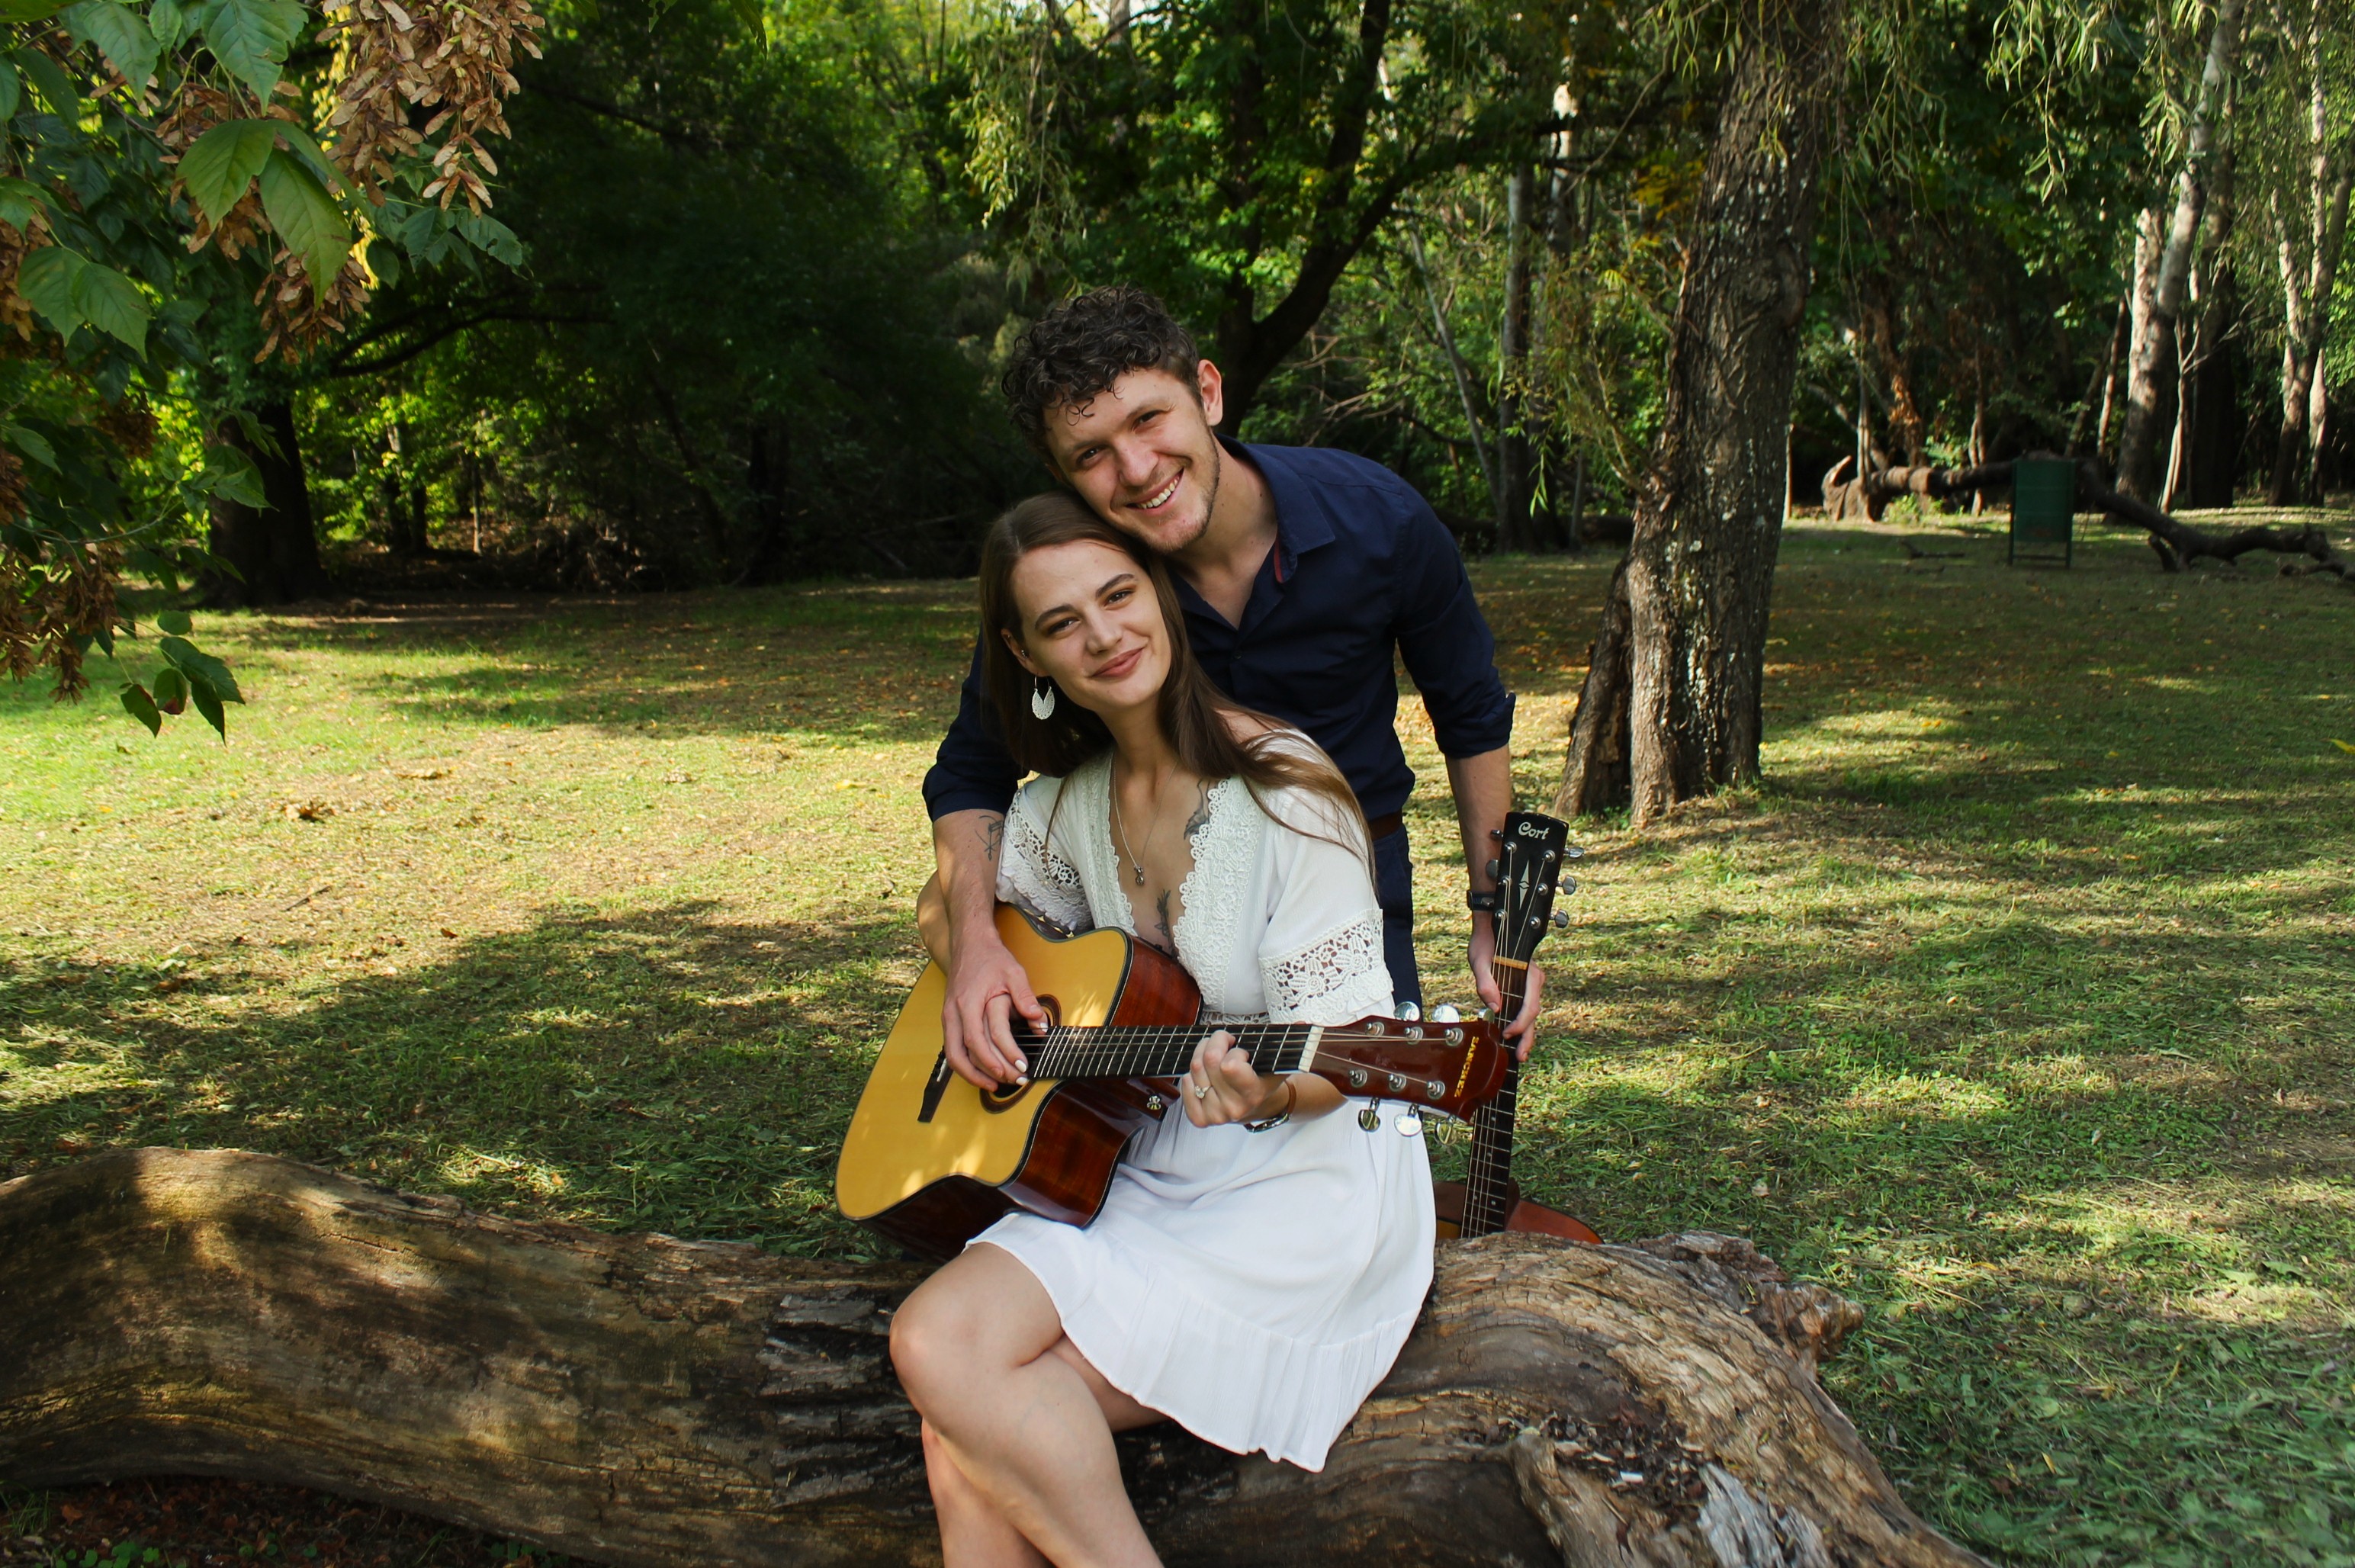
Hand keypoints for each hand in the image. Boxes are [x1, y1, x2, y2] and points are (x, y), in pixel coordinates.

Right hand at [940, 926, 1046, 1088]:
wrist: (970, 943)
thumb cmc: (991, 958)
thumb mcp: (1014, 972)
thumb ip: (1025, 998)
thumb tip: (1039, 1023)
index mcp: (967, 1003)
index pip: (976, 1041)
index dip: (994, 1060)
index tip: (1015, 1070)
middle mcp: (953, 1013)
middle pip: (959, 1055)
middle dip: (983, 1074)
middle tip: (1008, 1083)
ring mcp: (948, 1017)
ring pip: (953, 1055)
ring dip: (971, 1074)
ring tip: (993, 1085)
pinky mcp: (949, 1019)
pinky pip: (953, 1048)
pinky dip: (966, 1063)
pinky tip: (982, 1071)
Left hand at [1182, 1031, 1283, 1126]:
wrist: (1258, 1106)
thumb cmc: (1264, 1079)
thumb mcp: (1278, 1060)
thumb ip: (1288, 1041)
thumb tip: (1303, 1023)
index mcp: (1254, 1094)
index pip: (1229, 1065)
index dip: (1234, 1050)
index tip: (1241, 1050)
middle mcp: (1234, 1108)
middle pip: (1208, 1061)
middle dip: (1215, 1042)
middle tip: (1224, 1042)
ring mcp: (1216, 1115)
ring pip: (1194, 1070)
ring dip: (1201, 1054)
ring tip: (1215, 1055)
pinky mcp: (1200, 1118)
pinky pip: (1185, 1086)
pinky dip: (1191, 1075)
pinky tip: (1204, 1074)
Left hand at [1469, 918, 1544, 1062]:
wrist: (1489, 929)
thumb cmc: (1485, 943)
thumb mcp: (1479, 960)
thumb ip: (1486, 983)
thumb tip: (1494, 1008)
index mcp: (1529, 974)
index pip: (1530, 1006)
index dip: (1520, 1023)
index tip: (1507, 1034)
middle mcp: (1533, 981)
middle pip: (1533, 1014)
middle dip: (1527, 1037)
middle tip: (1520, 1057)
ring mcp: (1530, 986)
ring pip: (1531, 1015)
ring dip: (1525, 1034)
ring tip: (1518, 1054)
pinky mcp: (1523, 989)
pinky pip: (1524, 1010)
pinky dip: (1521, 1025)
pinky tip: (1514, 1038)